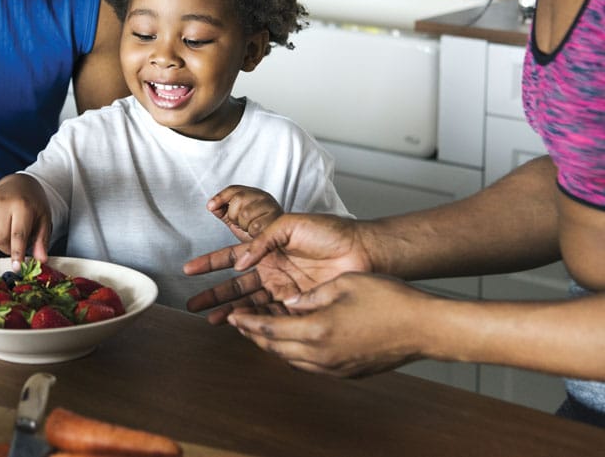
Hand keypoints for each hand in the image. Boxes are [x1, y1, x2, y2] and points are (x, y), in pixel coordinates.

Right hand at [0, 174, 51, 268]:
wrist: (18, 184)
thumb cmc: (31, 203)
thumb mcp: (43, 220)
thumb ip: (41, 241)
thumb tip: (41, 259)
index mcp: (22, 205)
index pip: (17, 235)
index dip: (17, 253)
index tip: (17, 266)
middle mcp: (2, 202)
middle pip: (0, 238)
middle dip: (7, 247)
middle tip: (14, 242)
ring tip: (5, 230)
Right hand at [183, 212, 369, 322]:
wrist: (362, 250)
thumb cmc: (329, 231)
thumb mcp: (289, 224)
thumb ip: (262, 239)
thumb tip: (240, 262)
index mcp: (267, 249)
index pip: (231, 257)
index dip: (210, 263)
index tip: (189, 270)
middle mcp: (272, 270)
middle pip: (236, 285)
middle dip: (213, 294)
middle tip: (193, 304)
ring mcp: (284, 289)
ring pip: (250, 304)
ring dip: (230, 312)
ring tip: (211, 321)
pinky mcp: (298, 306)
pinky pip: (272, 316)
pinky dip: (256, 322)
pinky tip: (241, 326)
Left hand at [207, 185, 283, 241]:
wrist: (278, 247)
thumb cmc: (258, 233)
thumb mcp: (237, 220)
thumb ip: (223, 211)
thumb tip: (211, 206)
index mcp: (253, 195)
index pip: (234, 190)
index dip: (220, 197)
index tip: (210, 206)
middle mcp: (264, 198)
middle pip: (238, 199)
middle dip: (234, 215)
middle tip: (241, 224)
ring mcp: (272, 208)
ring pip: (246, 214)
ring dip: (244, 226)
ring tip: (251, 230)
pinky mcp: (277, 221)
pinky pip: (256, 227)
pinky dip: (253, 233)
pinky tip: (257, 234)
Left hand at [227, 272, 435, 376]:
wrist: (424, 327)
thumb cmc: (388, 299)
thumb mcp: (342, 284)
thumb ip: (310, 295)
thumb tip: (288, 302)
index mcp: (317, 330)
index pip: (268, 329)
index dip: (247, 322)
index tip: (231, 316)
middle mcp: (322, 355)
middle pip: (275, 349)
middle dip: (254, 336)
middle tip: (239, 323)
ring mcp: (336, 368)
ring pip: (291, 360)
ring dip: (273, 347)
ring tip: (262, 331)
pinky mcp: (348, 373)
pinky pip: (310, 366)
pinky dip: (295, 354)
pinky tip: (294, 341)